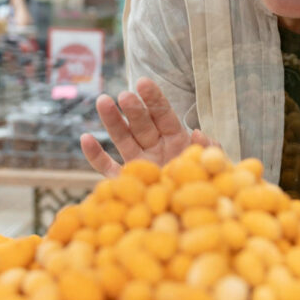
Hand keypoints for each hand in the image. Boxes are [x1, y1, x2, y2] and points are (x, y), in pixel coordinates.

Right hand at [80, 77, 215, 176]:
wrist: (192, 215)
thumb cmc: (205, 186)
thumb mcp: (214, 166)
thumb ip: (209, 149)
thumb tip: (197, 133)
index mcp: (176, 140)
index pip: (164, 114)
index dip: (154, 99)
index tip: (143, 83)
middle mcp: (155, 147)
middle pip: (142, 124)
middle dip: (134, 109)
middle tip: (125, 96)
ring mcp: (139, 163)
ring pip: (123, 138)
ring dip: (112, 121)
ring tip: (103, 101)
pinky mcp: (125, 181)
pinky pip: (107, 168)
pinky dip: (95, 155)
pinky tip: (85, 138)